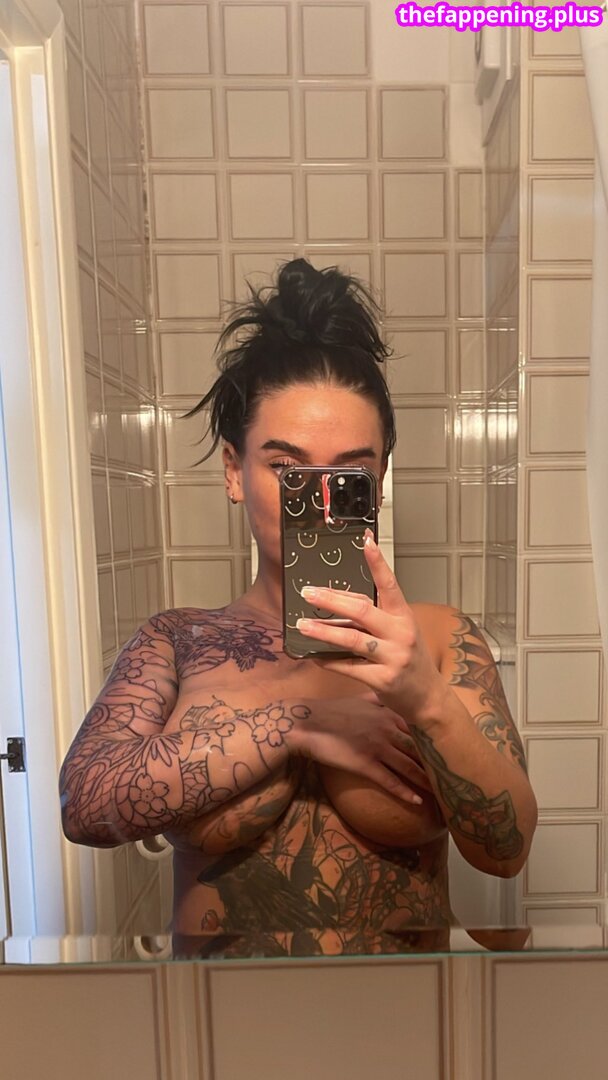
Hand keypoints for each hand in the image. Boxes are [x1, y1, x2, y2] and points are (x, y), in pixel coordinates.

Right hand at [293, 691, 434, 803]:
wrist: (306, 723)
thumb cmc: (330, 711)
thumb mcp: (358, 699)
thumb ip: (377, 700)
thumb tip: (388, 696)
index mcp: (387, 713)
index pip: (418, 728)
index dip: (433, 740)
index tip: (448, 749)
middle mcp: (386, 729)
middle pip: (418, 748)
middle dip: (436, 761)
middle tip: (454, 773)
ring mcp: (377, 747)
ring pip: (409, 766)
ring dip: (427, 780)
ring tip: (442, 791)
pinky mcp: (365, 764)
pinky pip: (390, 781)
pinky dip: (405, 792)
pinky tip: (417, 800)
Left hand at [295, 531, 445, 722]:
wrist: (428, 697)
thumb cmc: (409, 658)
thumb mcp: (399, 631)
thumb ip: (373, 617)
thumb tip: (336, 602)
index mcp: (404, 616)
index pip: (389, 584)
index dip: (377, 562)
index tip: (366, 540)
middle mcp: (400, 633)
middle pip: (362, 610)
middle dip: (332, 600)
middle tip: (308, 592)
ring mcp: (392, 657)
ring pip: (352, 639)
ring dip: (323, 631)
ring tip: (302, 625)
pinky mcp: (382, 680)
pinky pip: (349, 667)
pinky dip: (329, 661)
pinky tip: (313, 656)